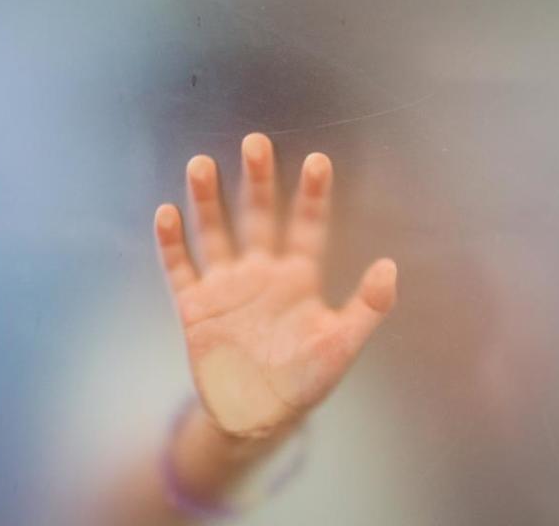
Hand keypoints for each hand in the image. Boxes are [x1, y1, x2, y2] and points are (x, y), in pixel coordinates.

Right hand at [154, 133, 396, 438]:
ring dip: (207, 201)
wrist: (259, 416)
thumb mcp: (341, 345)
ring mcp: (226, 286)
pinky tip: (167, 214)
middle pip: (259, 217)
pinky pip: (181, 269)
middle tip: (256, 142)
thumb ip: (367, 306)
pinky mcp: (195, 306)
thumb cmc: (305, 380)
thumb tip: (391, 266)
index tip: (318, 161)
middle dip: (258, 181)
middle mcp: (262, 272)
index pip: (309, 226)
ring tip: (201, 164)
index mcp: (299, 277)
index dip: (313, 195)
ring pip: (216, 233)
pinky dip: (173, 244)